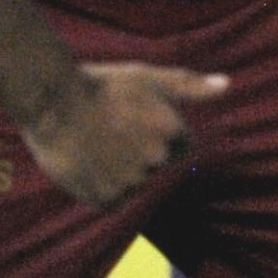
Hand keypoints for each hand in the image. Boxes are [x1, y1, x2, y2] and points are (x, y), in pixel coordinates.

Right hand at [19, 62, 228, 207]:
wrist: (50, 102)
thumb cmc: (99, 86)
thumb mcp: (146, 77)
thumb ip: (189, 85)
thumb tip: (227, 85)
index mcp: (171, 132)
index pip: (179, 146)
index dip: (154, 131)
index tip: (131, 119)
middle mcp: (156, 161)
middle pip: (155, 164)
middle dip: (137, 151)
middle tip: (109, 130)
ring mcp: (131, 183)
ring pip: (134, 183)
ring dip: (119, 170)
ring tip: (94, 145)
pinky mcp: (107, 201)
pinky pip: (114, 200)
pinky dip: (102, 187)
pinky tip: (87, 163)